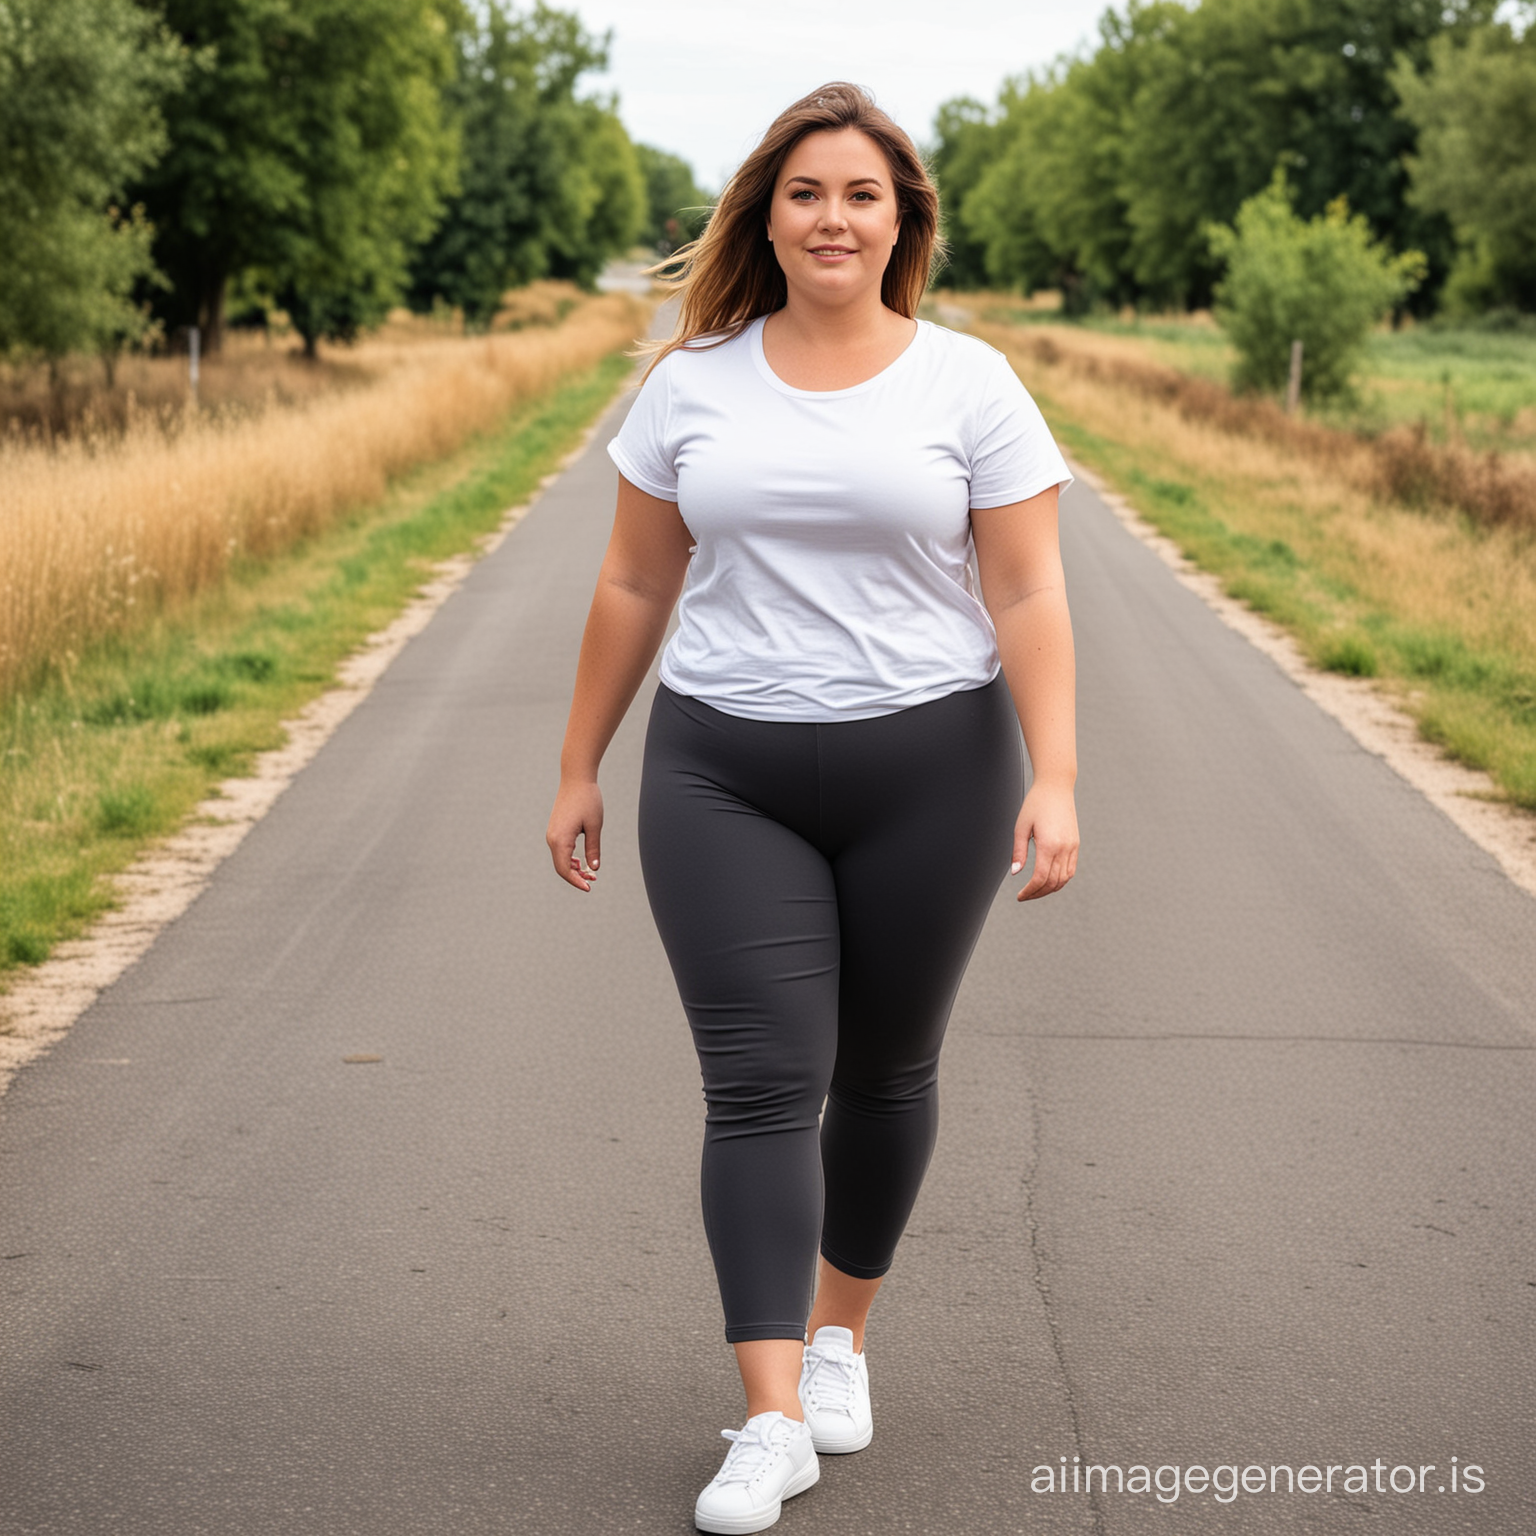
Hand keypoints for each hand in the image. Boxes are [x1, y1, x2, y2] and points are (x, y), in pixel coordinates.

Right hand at [547, 777, 603, 891]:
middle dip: (576, 876)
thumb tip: (594, 867)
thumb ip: (593, 849)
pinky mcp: (555, 829)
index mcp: (561, 840)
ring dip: (573, 868)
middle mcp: (552, 838)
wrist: (576, 779)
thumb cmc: (587, 800)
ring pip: (560, 859)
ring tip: (590, 872)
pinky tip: (581, 861)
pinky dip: (569, 858)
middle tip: (593, 880)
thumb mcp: (594, 827)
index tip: (589, 887)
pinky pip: (560, 850)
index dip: (576, 881)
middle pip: (561, 867)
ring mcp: (552, 834)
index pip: (564, 869)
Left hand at [1011, 781, 1077, 901]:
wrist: (1056, 788)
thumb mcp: (1021, 827)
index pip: (1040, 878)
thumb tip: (1015, 873)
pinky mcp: (1076, 844)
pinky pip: (1071, 869)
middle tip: (1025, 896)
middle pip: (1052, 882)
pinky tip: (1049, 881)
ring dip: (1050, 889)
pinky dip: (1061, 880)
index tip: (1020, 896)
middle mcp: (1063, 848)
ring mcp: (1072, 847)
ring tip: (1036, 891)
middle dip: (1038, 893)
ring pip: (1064, 879)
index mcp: (1048, 844)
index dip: (1029, 891)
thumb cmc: (1035, 804)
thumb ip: (1018, 852)